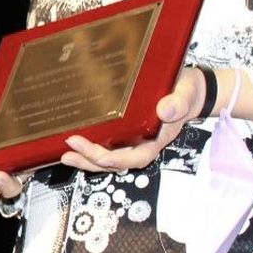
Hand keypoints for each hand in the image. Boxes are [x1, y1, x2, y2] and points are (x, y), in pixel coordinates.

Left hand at [58, 68, 206, 173]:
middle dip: (90, 160)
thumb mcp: (185, 95)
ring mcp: (131, 141)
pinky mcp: (123, 134)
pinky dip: (89, 147)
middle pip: (114, 162)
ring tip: (66, 154)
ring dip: (86, 158)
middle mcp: (141, 145)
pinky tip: (74, 144)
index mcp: (155, 140)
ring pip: (107, 158)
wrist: (187, 90)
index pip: (134, 157)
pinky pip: (105, 146)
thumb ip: (178, 103)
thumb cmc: (185, 94)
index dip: (112, 158)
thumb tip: (165, 111)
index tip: (93, 151)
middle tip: (70, 149)